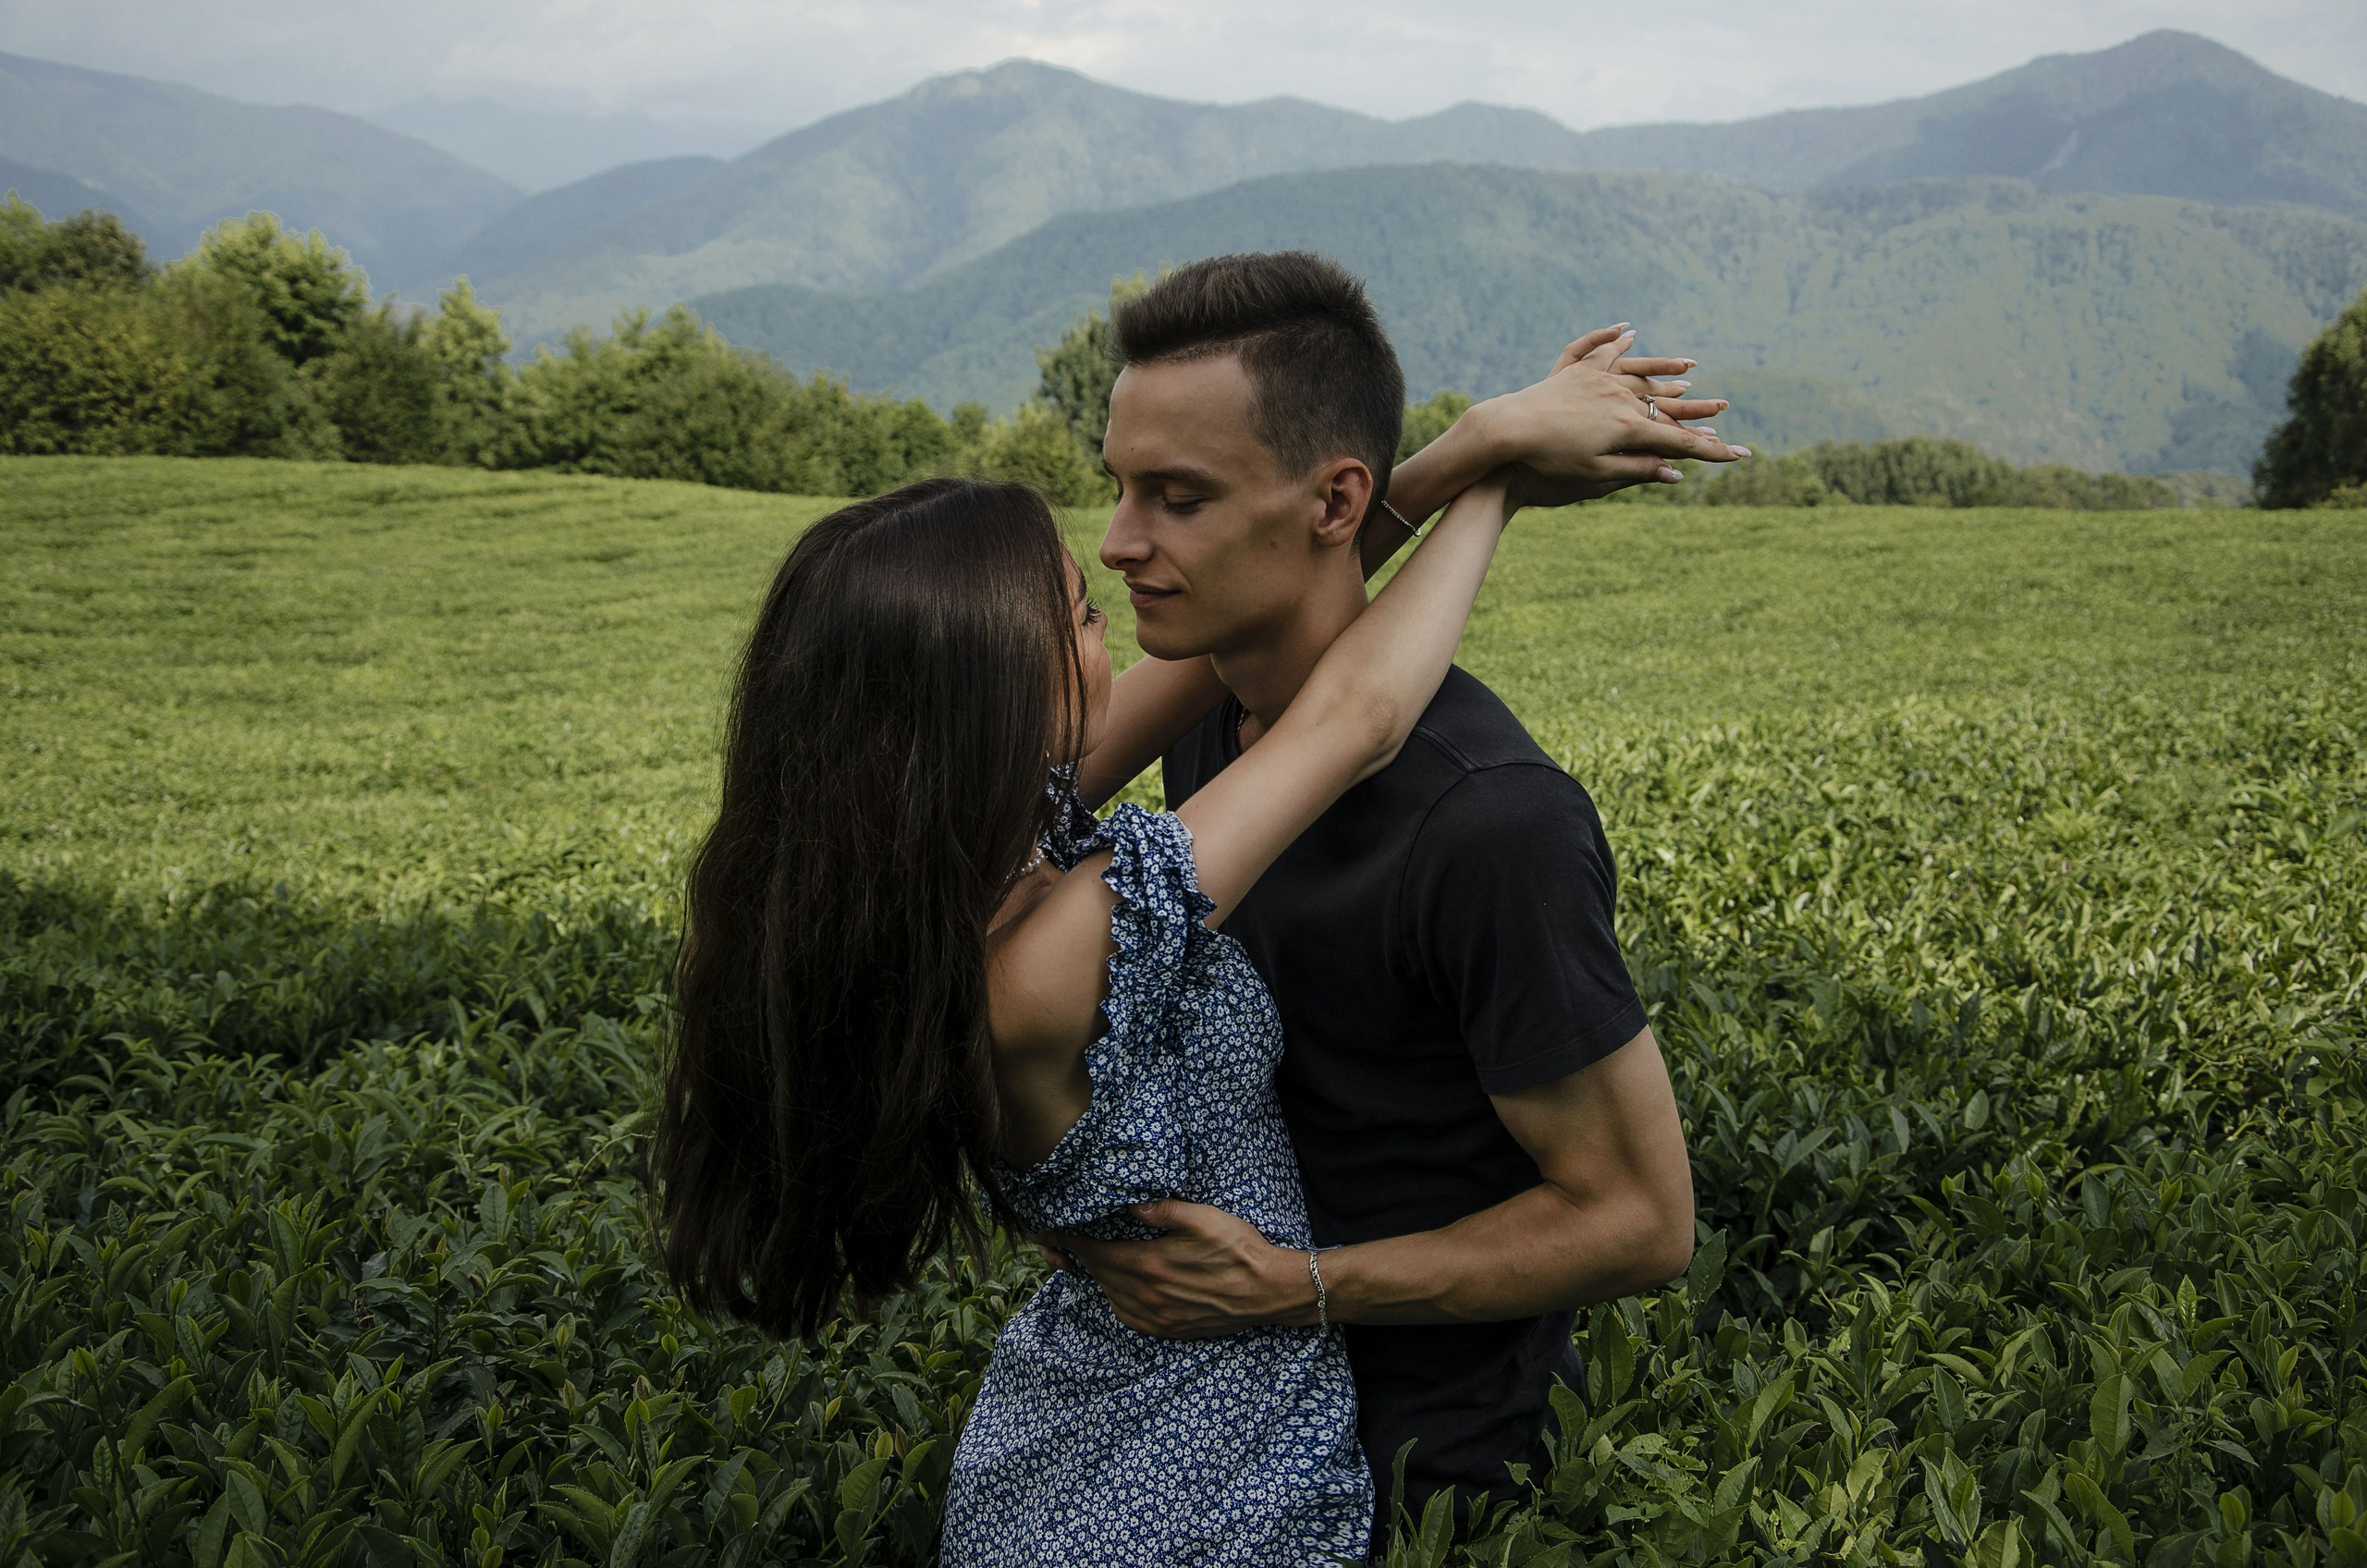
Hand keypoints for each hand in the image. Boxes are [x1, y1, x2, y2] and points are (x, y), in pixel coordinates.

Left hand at [1037, 1200, 1313, 1338]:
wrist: (1269, 1292)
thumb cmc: (1240, 1250)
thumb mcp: (1203, 1218)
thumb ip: (1162, 1210)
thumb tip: (1129, 1204)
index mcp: (1148, 1265)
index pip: (1094, 1254)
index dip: (1071, 1241)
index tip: (1056, 1231)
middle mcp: (1147, 1296)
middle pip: (1100, 1276)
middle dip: (1085, 1257)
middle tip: (1078, 1240)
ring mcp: (1158, 1318)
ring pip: (1112, 1298)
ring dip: (1103, 1279)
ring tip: (1104, 1260)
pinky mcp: (1170, 1330)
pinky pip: (1130, 1319)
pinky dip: (1120, 1302)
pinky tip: (1127, 1290)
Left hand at [1484, 326, 1747, 508]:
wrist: (1507, 433)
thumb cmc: (1549, 464)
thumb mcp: (1596, 476)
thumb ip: (1637, 470)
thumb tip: (1675, 473)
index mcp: (1628, 429)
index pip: (1678, 442)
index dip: (1711, 451)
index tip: (1740, 455)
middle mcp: (1620, 400)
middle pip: (1666, 406)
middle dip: (1697, 412)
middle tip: (1725, 410)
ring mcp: (1598, 382)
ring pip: (1639, 375)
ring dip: (1665, 373)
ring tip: (1689, 371)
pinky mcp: (1574, 373)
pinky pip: (1600, 352)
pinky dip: (1615, 342)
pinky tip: (1628, 333)